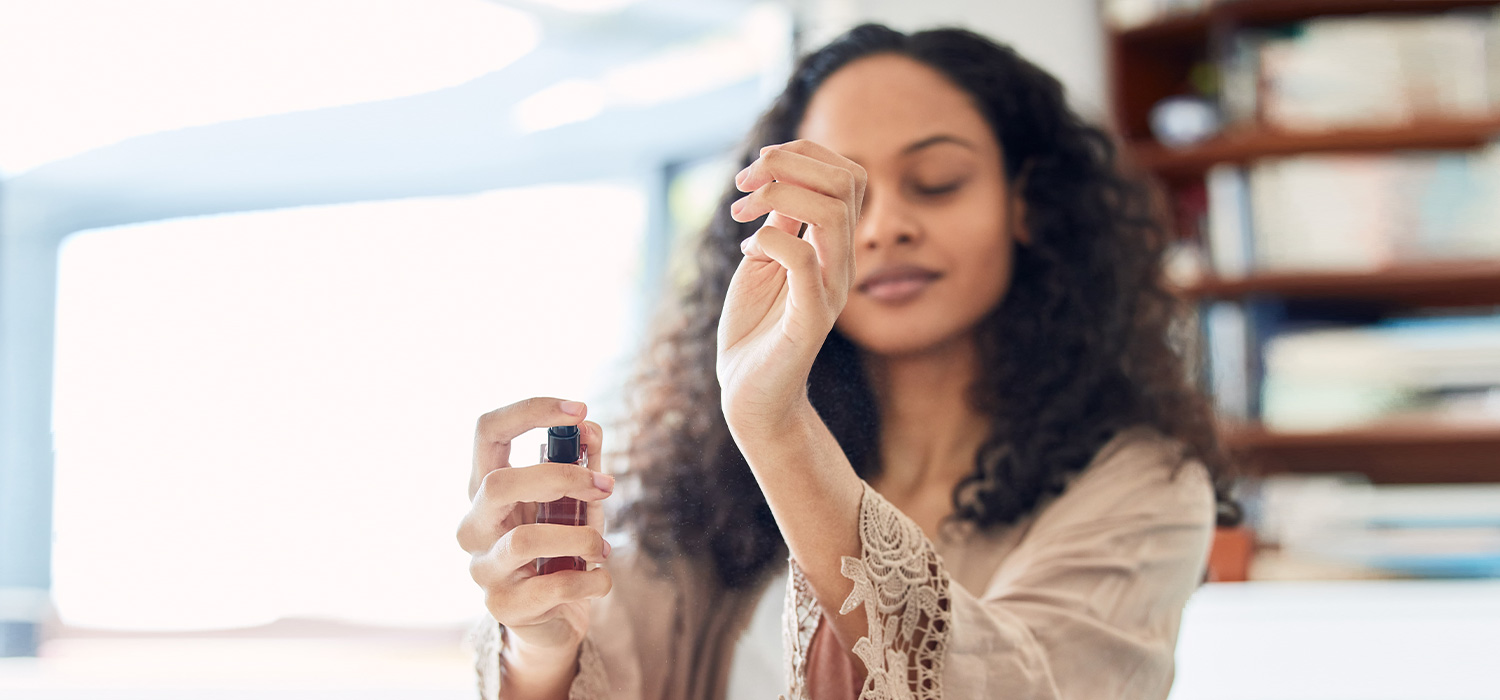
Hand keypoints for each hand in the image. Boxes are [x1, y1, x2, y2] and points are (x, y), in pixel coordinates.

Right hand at [458, 397, 613, 661]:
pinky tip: (600, 579)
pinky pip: (551, 587)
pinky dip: (590, 580)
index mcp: (486, 488)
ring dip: (580, 537)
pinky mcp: (502, 607)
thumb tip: (590, 428)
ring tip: (602, 547)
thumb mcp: (578, 502)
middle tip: (605, 487)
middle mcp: (474, 525)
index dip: (530, 411)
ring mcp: (482, 568)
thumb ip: (584, 464)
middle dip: (561, 477)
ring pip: (524, 540)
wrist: (554, 619)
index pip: (487, 430)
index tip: (580, 410)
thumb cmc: (563, 548)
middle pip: (498, 483)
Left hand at [716, 140, 865, 436]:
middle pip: (847, 180)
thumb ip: (779, 221)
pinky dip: (770, 240)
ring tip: (741, 210)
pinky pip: (805, 259)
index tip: (756, 167)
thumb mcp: (764, 259)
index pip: (847, 174)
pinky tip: (747, 250)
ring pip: (832, 212)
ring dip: (778, 195)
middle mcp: (841, 261)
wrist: (749, 393)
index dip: (804, 153)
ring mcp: (830, 288)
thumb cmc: (754, 327)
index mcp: (832, 244)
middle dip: (790, 162)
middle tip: (744, 182)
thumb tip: (779, 178)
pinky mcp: (811, 318)